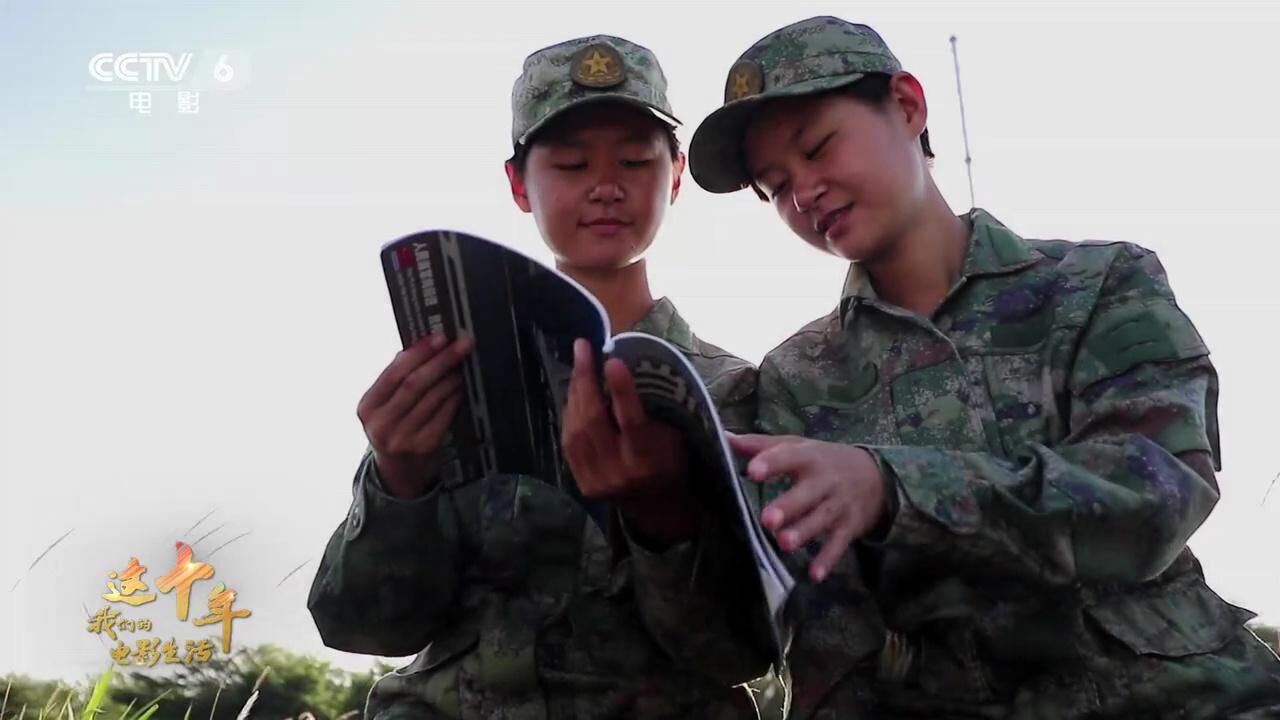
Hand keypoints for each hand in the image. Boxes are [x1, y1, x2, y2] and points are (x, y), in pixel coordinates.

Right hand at [358, 333, 473, 497]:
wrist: (398, 472)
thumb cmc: (392, 427)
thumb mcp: (383, 406)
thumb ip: (396, 379)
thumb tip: (422, 344)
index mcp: (367, 407)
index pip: (393, 373)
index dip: (419, 353)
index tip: (439, 338)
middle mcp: (381, 424)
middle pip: (415, 384)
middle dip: (441, 360)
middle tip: (461, 345)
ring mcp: (403, 438)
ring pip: (432, 398)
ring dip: (451, 377)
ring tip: (462, 364)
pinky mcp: (424, 447)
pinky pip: (444, 414)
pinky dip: (454, 397)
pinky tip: (460, 387)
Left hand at [562, 339, 694, 542]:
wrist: (659, 509)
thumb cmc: (672, 463)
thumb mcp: (676, 438)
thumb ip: (656, 412)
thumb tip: (634, 367)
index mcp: (648, 461)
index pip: (632, 421)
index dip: (621, 390)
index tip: (613, 360)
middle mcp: (619, 472)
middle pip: (594, 420)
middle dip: (586, 379)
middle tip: (582, 347)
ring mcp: (596, 480)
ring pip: (576, 428)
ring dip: (575, 392)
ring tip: (579, 363)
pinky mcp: (582, 483)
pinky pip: (569, 441)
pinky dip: (570, 414)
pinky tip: (575, 394)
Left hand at [728, 433, 887, 581]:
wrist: (876, 477)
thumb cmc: (824, 461)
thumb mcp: (798, 446)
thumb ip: (761, 445)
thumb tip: (725, 438)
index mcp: (809, 458)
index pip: (789, 457)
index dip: (771, 463)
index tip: (752, 471)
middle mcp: (826, 481)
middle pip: (807, 494)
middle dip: (788, 506)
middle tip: (767, 519)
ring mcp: (839, 505)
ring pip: (820, 519)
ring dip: (803, 532)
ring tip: (783, 543)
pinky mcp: (849, 527)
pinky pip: (838, 545)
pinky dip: (828, 559)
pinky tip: (815, 574)